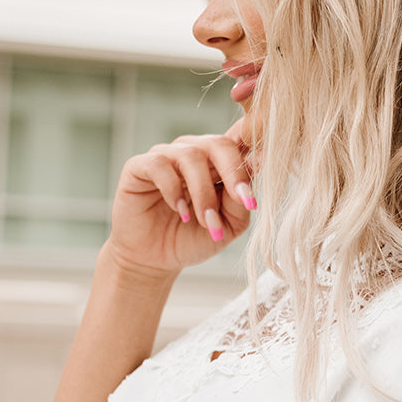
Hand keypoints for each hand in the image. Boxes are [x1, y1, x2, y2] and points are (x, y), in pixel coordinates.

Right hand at [102, 115, 257, 286]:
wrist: (155, 260)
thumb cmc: (193, 238)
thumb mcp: (228, 226)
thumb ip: (241, 200)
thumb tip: (257, 164)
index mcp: (218, 163)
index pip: (239, 141)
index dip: (254, 152)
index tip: (262, 178)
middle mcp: (193, 153)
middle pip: (219, 143)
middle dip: (234, 173)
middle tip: (242, 201)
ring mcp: (166, 157)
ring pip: (191, 155)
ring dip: (204, 192)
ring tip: (206, 221)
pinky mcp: (139, 166)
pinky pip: (159, 164)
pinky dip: (173, 188)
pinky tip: (180, 210)